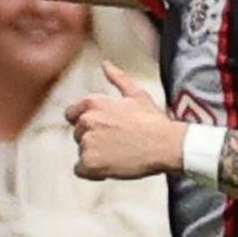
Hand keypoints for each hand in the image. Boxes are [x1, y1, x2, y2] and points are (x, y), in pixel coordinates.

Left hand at [67, 79, 193, 181]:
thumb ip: (117, 78)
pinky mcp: (90, 162)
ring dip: (96, 156)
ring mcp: (87, 142)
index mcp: (93, 102)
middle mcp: (86, 120)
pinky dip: (93, 172)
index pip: (72, 115)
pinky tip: (111, 166)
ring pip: (81, 152)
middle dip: (94, 140)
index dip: (87, 124)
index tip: (104, 130)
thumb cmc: (153, 121)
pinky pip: (80, 170)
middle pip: (78, 135)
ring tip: (119, 154)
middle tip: (118, 143)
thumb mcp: (136, 94)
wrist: (165, 145)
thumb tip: (105, 64)